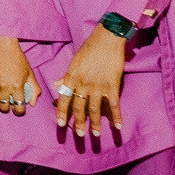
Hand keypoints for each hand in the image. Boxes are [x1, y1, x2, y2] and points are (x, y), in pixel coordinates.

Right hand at [0, 34, 39, 113]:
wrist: (3, 44)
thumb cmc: (17, 58)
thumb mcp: (29, 73)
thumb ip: (34, 89)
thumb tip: (32, 103)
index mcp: (17, 86)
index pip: (18, 107)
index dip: (19, 111)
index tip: (18, 109)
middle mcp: (4, 87)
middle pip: (3, 107)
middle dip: (6, 107)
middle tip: (7, 103)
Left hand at [54, 23, 127, 138]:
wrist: (107, 40)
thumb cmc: (89, 49)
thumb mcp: (74, 62)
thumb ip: (66, 76)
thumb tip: (56, 85)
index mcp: (71, 78)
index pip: (63, 99)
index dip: (62, 113)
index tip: (60, 125)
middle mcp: (83, 84)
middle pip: (79, 107)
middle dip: (79, 123)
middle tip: (79, 135)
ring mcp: (98, 86)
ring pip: (95, 109)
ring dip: (95, 124)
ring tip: (96, 135)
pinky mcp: (112, 85)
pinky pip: (114, 104)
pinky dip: (116, 116)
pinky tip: (118, 126)